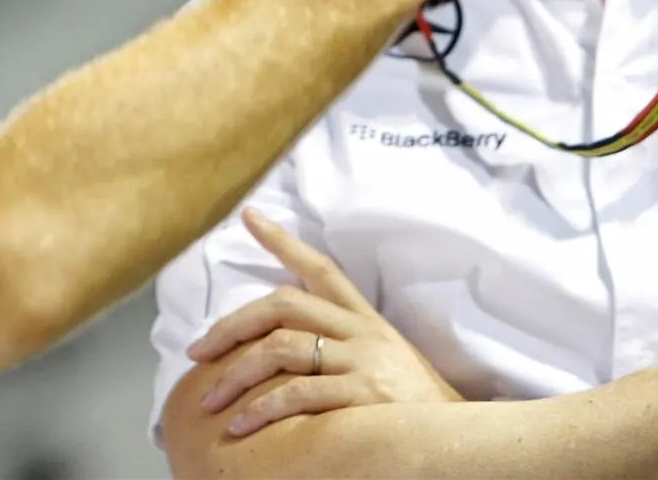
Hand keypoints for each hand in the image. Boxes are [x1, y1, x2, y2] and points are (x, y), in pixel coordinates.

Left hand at [185, 209, 460, 437]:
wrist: (459, 442)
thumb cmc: (413, 409)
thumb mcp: (384, 362)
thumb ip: (340, 348)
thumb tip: (278, 351)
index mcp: (366, 320)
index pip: (320, 268)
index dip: (281, 240)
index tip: (248, 216)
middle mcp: (363, 333)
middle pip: (284, 305)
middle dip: (232, 326)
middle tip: (198, 351)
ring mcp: (364, 362)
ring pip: (283, 349)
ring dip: (237, 375)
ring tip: (211, 401)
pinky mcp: (365, 397)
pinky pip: (300, 395)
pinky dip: (263, 410)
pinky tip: (240, 426)